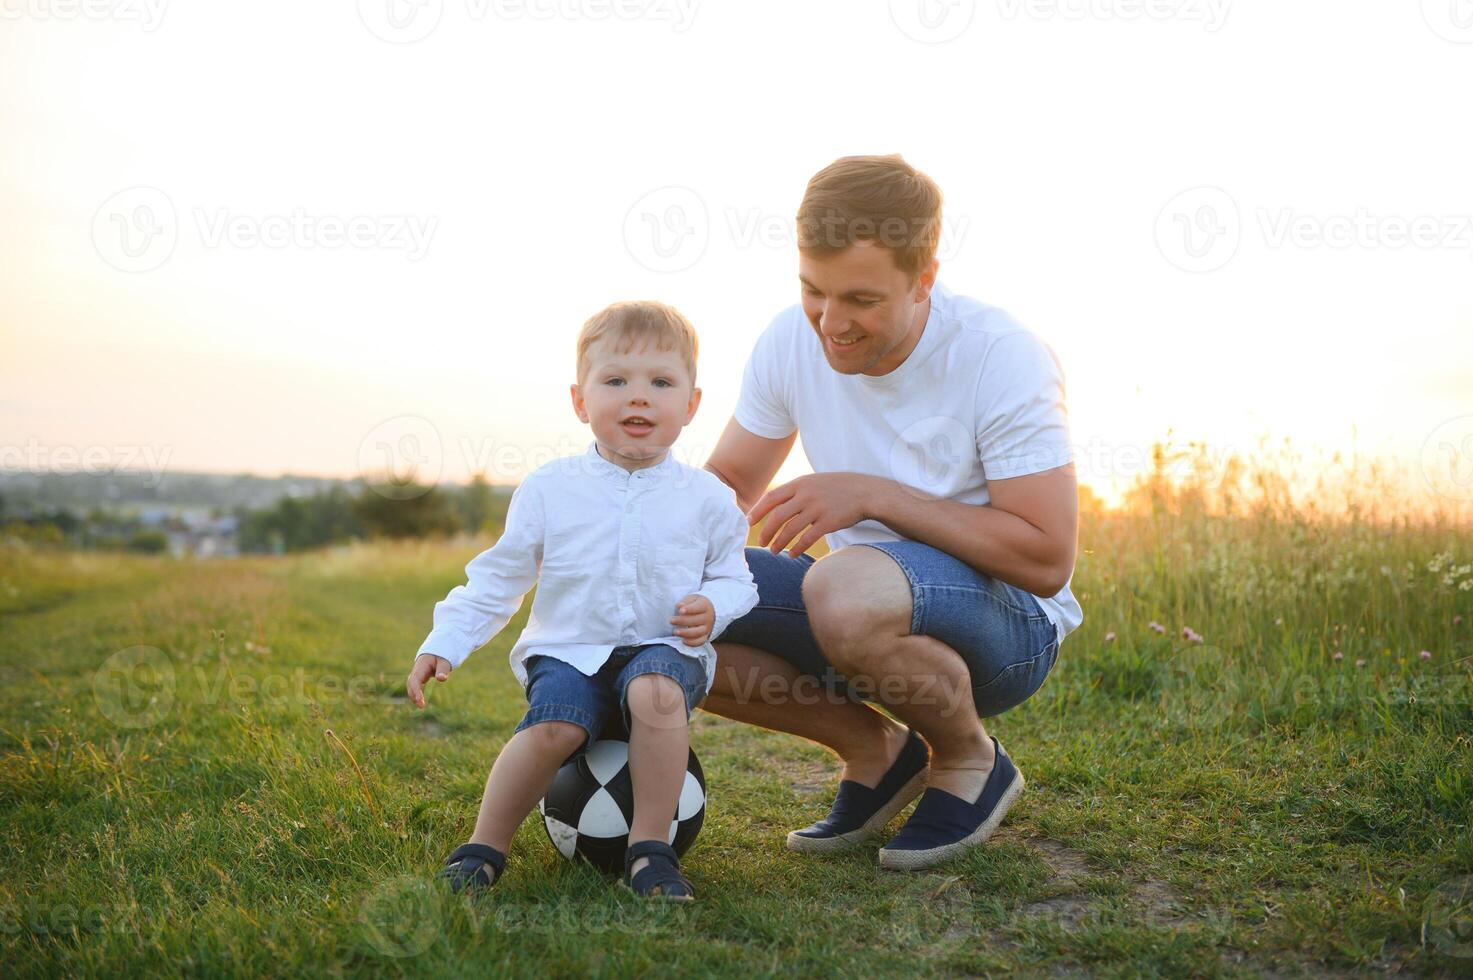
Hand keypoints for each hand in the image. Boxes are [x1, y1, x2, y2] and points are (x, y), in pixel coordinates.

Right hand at [406, 654, 451, 708]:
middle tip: (421, 706)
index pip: (415, 679)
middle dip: (413, 694)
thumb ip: (443, 669)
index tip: (419, 700)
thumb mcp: (444, 660)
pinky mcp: (421, 676)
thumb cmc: (442, 654)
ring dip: (414, 695)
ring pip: (412, 685)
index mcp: (421, 665)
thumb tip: (441, 678)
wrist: (438, 650)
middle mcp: (417, 670)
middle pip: (411, 683)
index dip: (416, 690)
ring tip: (421, 706)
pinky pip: (416, 686)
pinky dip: (417, 693)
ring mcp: (418, 673)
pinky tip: (421, 702)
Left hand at [669, 594, 714, 645]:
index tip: (680, 611)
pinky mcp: (705, 636)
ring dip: (686, 633)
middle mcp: (708, 617)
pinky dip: (692, 643)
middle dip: (683, 621)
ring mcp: (707, 628)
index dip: (689, 609)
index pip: (698, 607)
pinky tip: (683, 641)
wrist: (708, 612)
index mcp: (705, 605)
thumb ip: (686, 602)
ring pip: (698, 632)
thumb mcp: (692, 599)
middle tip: (671, 620)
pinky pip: (700, 641)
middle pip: (697, 620)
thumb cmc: (695, 604)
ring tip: (675, 632)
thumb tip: (679, 606)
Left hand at [747, 473, 879, 556]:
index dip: (758, 511)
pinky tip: (792, 554)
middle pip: (777, 516)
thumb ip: (795, 490)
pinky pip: (807, 539)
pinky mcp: (828, 522)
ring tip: (774, 551)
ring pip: (790, 530)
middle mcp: (806, 495)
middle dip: (766, 531)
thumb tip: (773, 503)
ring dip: (779, 543)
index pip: (771, 497)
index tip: (749, 522)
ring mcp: (817, 508)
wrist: (865, 492)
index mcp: (800, 484)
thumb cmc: (837, 488)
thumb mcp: (814, 482)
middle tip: (761, 543)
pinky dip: (797, 548)